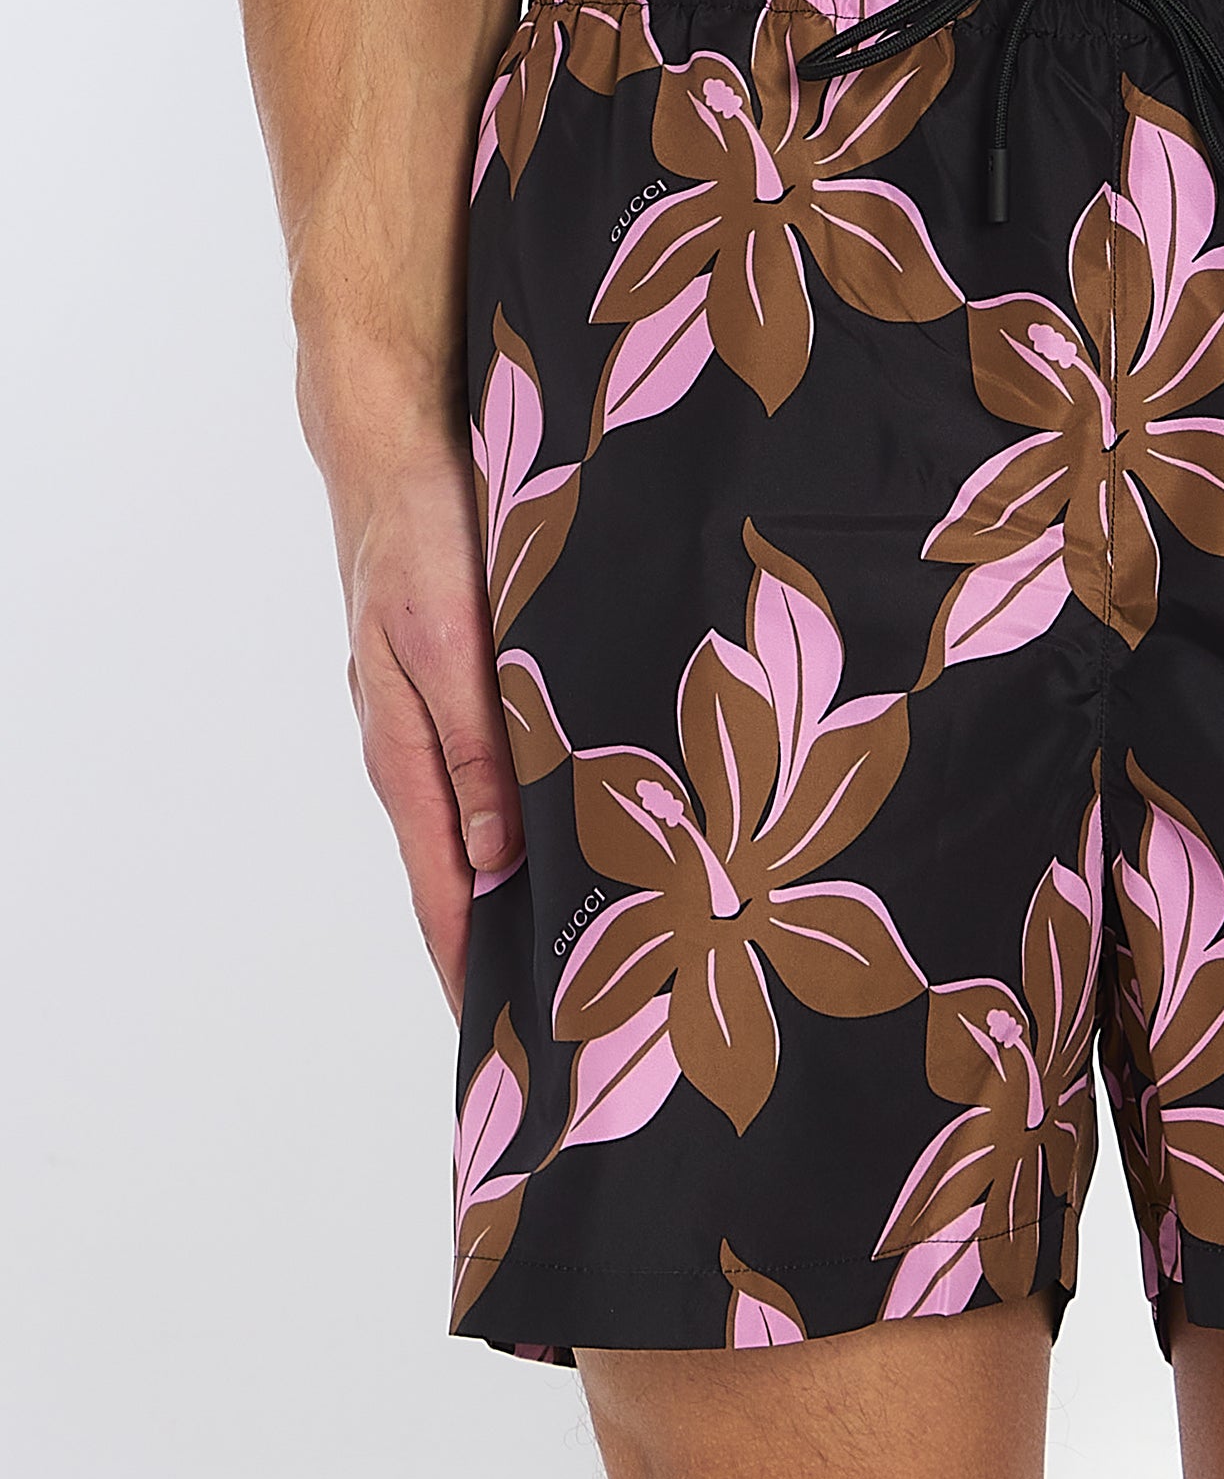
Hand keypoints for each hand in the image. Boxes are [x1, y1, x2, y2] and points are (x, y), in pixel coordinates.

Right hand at [332, 454, 520, 1011]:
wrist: (395, 441)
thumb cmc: (422, 533)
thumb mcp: (454, 641)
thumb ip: (477, 746)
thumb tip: (494, 857)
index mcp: (407, 752)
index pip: (443, 889)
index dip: (467, 964)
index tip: (503, 1037)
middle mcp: (417, 750)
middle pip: (461, 874)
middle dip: (500, 947)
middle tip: (556, 1018)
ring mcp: (435, 720)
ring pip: (481, 828)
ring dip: (519, 889)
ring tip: (573, 951)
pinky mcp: (461, 689)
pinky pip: (493, 777)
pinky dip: (525, 822)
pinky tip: (564, 837)